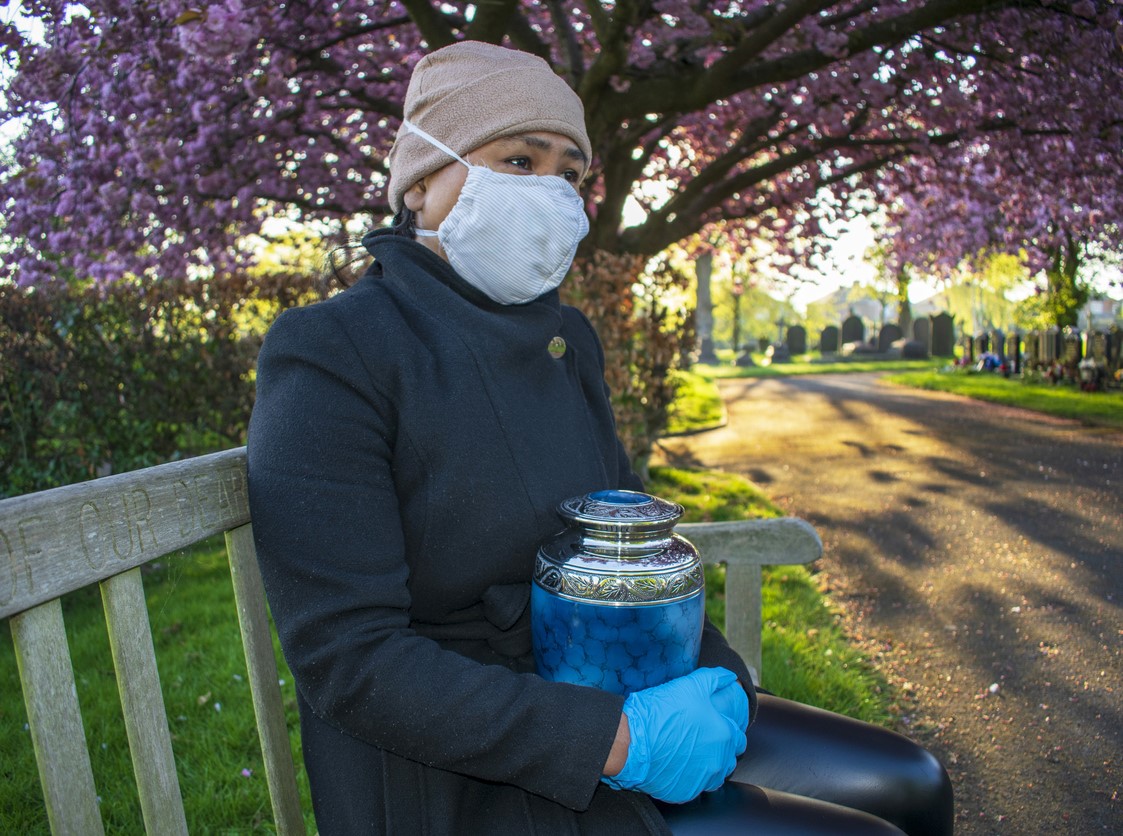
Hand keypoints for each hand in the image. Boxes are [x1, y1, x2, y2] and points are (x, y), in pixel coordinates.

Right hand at [601, 667, 747, 803]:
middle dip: (720, 749)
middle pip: (729, 759)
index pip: (739, 738)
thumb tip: (729, 677)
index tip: (714, 725)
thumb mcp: (690, 685)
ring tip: (688, 752)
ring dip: (707, 766)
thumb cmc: (661, 713)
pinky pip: (693, 786)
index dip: (727, 729)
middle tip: (700, 738)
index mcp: (724, 736)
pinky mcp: (684, 792)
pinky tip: (675, 764)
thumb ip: (714, 679)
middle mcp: (718, 762)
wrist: (631, 741)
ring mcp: (702, 781)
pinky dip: (688, 777)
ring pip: (714, 776)